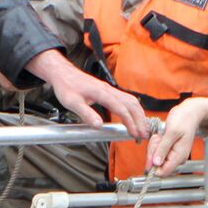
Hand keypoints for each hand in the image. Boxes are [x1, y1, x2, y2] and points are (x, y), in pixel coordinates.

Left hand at [26, 49, 149, 139]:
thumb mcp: (72, 102)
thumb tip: (99, 125)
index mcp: (102, 93)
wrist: (63, 74)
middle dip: (140, 120)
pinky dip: (134, 109)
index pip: (122, 109)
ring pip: (132, 101)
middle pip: (132, 104)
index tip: (134, 134)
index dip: (130, 123)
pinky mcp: (109, 91)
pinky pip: (127, 99)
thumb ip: (86, 114)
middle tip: (144, 134)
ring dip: (139, 114)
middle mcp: (109, 90)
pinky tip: (134, 117)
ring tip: (142, 128)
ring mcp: (110, 90)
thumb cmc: (66, 86)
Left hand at [146, 96, 207, 176]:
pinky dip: (156, 142)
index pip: (163, 172)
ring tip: (162, 134)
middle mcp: (176, 158)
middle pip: (157, 163)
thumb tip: (155, 163)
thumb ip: (163, 149)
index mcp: (179, 156)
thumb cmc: (184, 119)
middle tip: (159, 137)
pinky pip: (157, 150)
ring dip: (155, 144)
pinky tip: (162, 135)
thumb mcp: (171, 133)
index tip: (151, 152)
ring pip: (155, 156)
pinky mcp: (169, 149)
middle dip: (153, 150)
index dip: (153, 165)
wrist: (190, 112)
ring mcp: (172, 153)